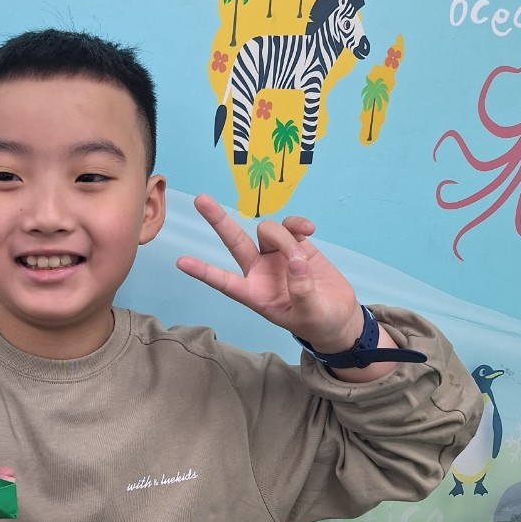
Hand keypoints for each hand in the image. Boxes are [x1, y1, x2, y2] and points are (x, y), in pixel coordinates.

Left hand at [176, 193, 363, 352]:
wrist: (339, 315)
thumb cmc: (319, 322)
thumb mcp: (311, 314)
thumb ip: (302, 291)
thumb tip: (296, 261)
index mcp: (255, 294)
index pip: (224, 282)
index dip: (203, 272)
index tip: (181, 262)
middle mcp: (259, 271)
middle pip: (234, 241)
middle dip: (218, 220)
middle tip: (200, 199)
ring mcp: (276, 255)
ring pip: (267, 231)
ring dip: (283, 237)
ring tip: (303, 258)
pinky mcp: (296, 244)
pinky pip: (290, 226)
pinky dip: (297, 223)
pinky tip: (309, 229)